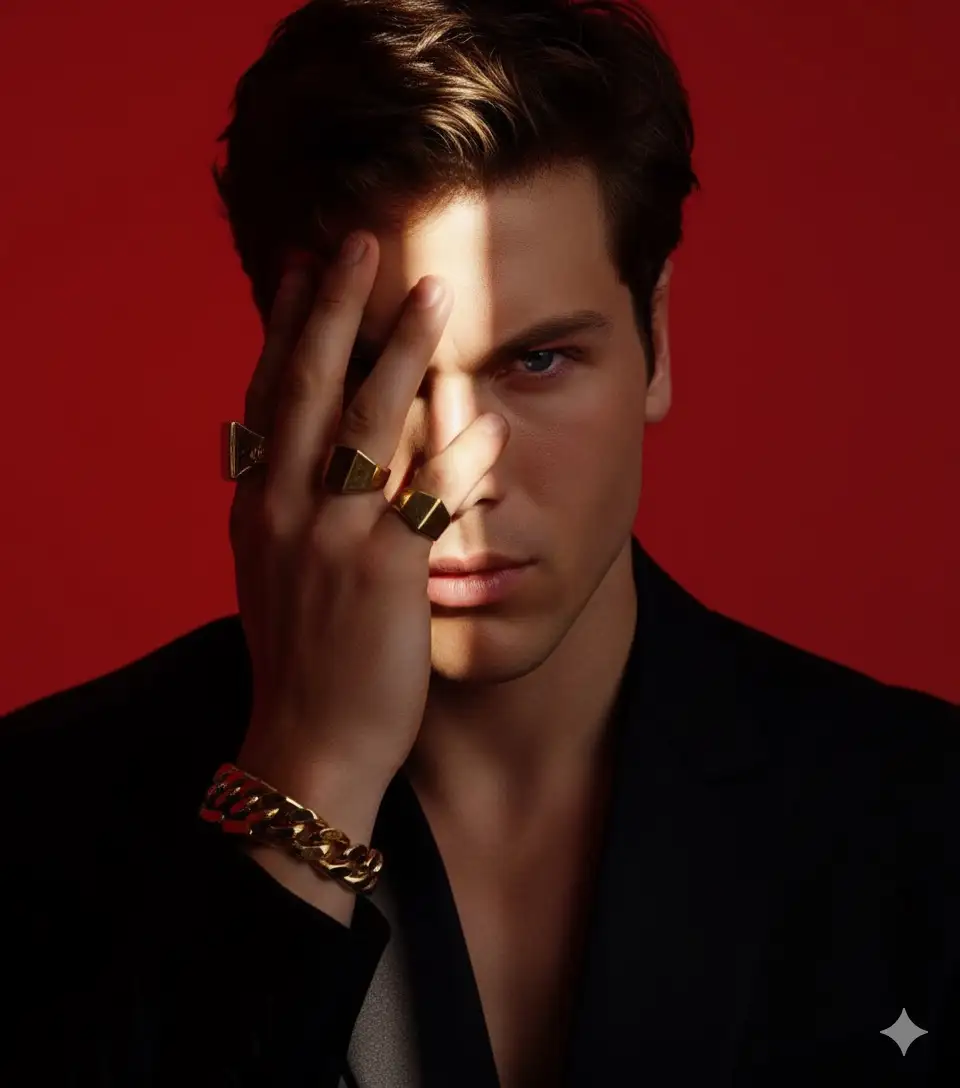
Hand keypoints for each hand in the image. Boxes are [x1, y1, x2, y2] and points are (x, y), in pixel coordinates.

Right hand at [229, 232, 509, 803]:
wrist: (307, 743)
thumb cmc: (299, 660)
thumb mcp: (270, 574)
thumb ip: (280, 509)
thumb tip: (285, 456)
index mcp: (257, 506)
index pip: (268, 394)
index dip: (286, 326)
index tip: (304, 266)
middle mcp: (285, 509)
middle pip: (308, 387)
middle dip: (336, 309)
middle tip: (363, 241)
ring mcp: (332, 538)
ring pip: (365, 424)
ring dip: (402, 351)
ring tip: (436, 291)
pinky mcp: (384, 574)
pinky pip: (427, 500)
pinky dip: (461, 454)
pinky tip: (491, 414)